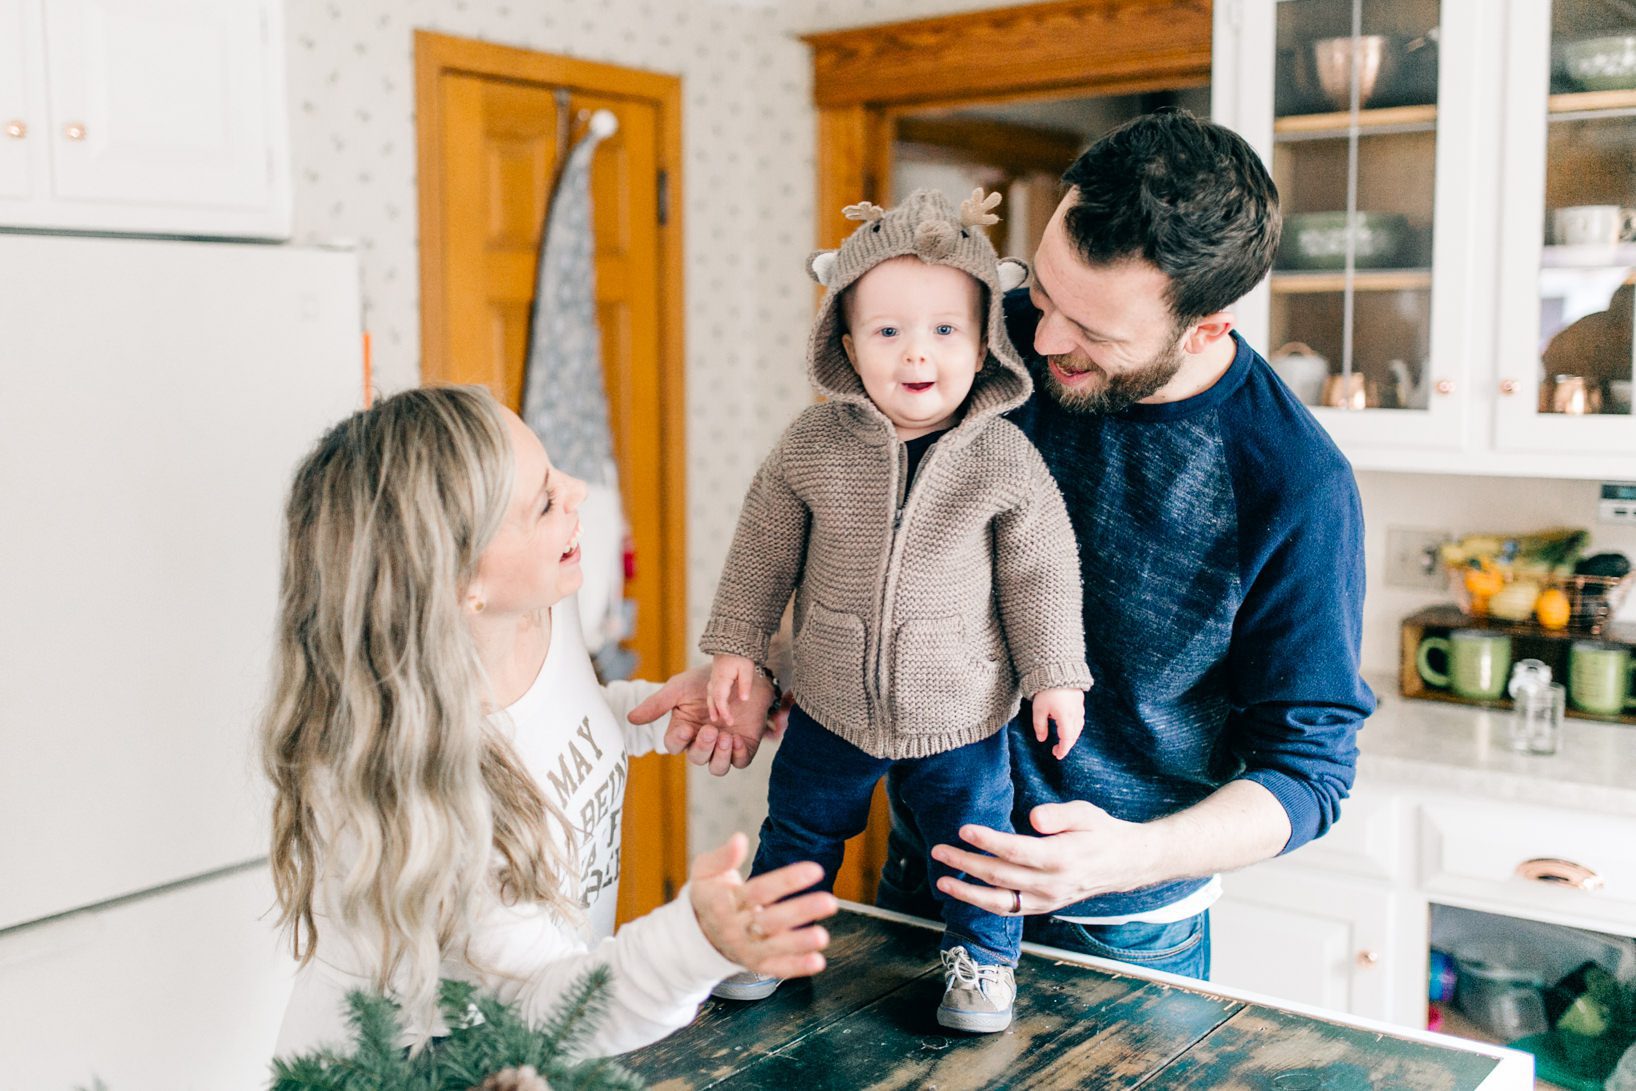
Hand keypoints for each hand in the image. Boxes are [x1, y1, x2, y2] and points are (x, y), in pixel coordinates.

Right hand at [628, 666, 773, 774]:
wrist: (741, 672)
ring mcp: (723, 745)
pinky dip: (737, 755)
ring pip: (717, 767)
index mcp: (684, 729)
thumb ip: (657, 704)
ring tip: (725, 737)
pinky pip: (740, 762)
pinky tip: (737, 739)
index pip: (674, 745)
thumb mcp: (679, 688)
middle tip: (711, 730)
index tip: (686, 729)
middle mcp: (702, 741)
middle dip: (702, 747)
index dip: (678, 740)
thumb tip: (631, 718)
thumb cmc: (707, 680)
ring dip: (719, 756)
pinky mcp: (744, 745)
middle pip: (696, 758)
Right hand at [689, 833, 836, 978]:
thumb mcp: (705, 872)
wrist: (696, 933)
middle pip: (770, 920)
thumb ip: (722, 856)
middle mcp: (735, 928)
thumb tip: (739, 839)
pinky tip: (817, 961)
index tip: (815, 870)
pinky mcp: (754, 964)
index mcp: (724, 902)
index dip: (787, 880)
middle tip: (830, 901)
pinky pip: (776, 968)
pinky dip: (797, 967)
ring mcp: (745, 948)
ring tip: (823, 936)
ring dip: (800, 943)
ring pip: (774, 947)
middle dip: (801, 911)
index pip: (759, 890)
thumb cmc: (708, 895)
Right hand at [708, 654, 755, 726]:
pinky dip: (712, 699)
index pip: (720, 699)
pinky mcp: (716, 675)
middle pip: (713, 698)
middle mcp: (715, 679)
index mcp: (722, 678)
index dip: (724, 711)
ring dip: (712, 706)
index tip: (729, 721)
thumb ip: (745, 683)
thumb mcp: (747, 667)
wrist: (733, 637)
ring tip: (714, 717)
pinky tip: (715, 703)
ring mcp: (714, 676)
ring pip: (711, 694)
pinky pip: (711, 690)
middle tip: (719, 722)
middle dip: (717, 711)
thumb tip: (744, 699)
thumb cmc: (741, 653)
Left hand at [929, 800, 1157, 915]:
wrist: (1124, 863)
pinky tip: (965, 894)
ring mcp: (1047, 900)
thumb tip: (1034, 818)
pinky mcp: (1044, 907)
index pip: (1016, 851)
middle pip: (1000, 876)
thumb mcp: (1086, 813)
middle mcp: (1051, 884)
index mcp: (1061, 858)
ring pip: (1001, 902)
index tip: (964, 829)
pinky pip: (1010, 910)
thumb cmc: (1101, 833)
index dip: (987, 841)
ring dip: (968, 892)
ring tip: (942, 881)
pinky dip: (985, 904)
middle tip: (939, 850)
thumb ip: (1059, 814)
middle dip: (965, 863)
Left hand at [1031, 687, 1084, 758]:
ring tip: (1061, 740)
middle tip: (1056, 751)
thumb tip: (1042, 739)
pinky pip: (1079, 718)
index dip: (1063, 749)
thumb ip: (1040, 726)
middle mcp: (1075, 714)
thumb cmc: (1045, 690)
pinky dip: (1074, 726)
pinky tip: (1066, 726)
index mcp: (1065, 717)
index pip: (1066, 739)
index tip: (1057, 756)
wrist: (1057, 669)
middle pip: (1074, 735)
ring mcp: (1079, 707)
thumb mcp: (1038, 709)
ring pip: (1078, 727)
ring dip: (1071, 736)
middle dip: (1066, 745)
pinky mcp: (1079, 701)